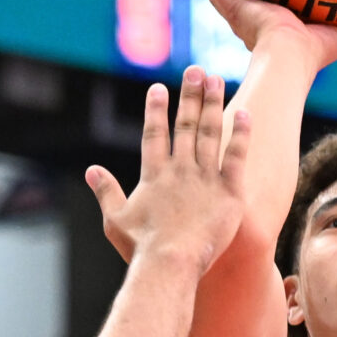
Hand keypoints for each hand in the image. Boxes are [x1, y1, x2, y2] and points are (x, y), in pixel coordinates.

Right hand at [84, 69, 247, 273]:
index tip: (158, 89)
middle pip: (186, 125)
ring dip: (213, 104)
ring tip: (216, 80)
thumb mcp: (115, 220)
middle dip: (190, 95)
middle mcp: (180, 170)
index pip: (154, 134)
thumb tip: (91, 170)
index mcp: (154, 175)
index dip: (156, 110)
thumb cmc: (141, 249)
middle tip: (196, 71)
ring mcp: (205, 179)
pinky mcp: (228, 192)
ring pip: (211, 133)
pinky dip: (241, 135)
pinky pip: (236, 157)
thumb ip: (106, 191)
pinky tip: (245, 114)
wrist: (171, 265)